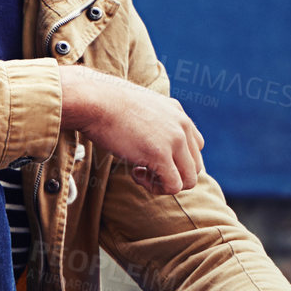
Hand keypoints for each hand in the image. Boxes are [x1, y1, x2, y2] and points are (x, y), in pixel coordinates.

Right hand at [59, 67, 203, 194]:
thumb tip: (144, 137)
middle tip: (144, 168)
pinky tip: (135, 173)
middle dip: (171, 174)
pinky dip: (155, 188)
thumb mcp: (138, 107)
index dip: (175, 160)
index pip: (195, 147)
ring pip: (189, 180)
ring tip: (140, 173)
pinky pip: (173, 186)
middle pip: (195, 166)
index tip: (149, 156)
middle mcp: (182, 125)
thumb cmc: (106, 106)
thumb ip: (151, 120)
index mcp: (178, 112)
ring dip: (165, 184)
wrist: (95, 102)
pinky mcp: (161, 155)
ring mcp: (174, 140)